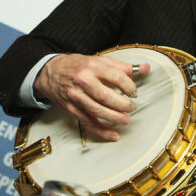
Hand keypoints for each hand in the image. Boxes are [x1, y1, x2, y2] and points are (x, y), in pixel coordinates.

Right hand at [33, 54, 149, 140]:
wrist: (50, 72)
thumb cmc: (78, 65)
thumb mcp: (99, 60)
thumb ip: (122, 66)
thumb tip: (145, 69)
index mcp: (92, 66)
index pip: (116, 77)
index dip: (129, 85)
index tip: (133, 90)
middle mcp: (83, 81)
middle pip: (105, 96)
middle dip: (122, 104)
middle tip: (132, 106)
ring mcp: (76, 96)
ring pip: (97, 111)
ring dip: (115, 118)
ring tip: (127, 120)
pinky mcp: (71, 108)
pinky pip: (88, 122)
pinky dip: (101, 130)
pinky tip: (113, 135)